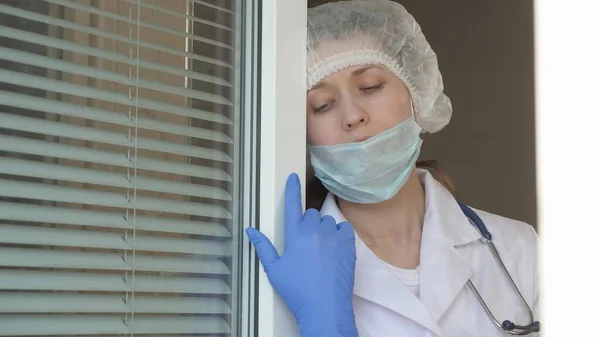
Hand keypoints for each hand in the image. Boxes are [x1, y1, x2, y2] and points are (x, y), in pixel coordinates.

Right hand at [246, 173, 358, 336]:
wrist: (325, 308)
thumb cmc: (297, 291)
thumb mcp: (274, 270)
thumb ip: (263, 247)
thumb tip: (251, 230)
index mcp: (295, 235)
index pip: (292, 205)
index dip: (292, 190)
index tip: (293, 177)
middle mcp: (315, 230)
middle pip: (311, 215)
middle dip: (307, 224)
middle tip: (305, 245)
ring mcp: (333, 236)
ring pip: (327, 222)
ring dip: (323, 230)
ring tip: (320, 251)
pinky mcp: (348, 244)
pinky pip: (343, 228)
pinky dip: (339, 234)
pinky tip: (334, 248)